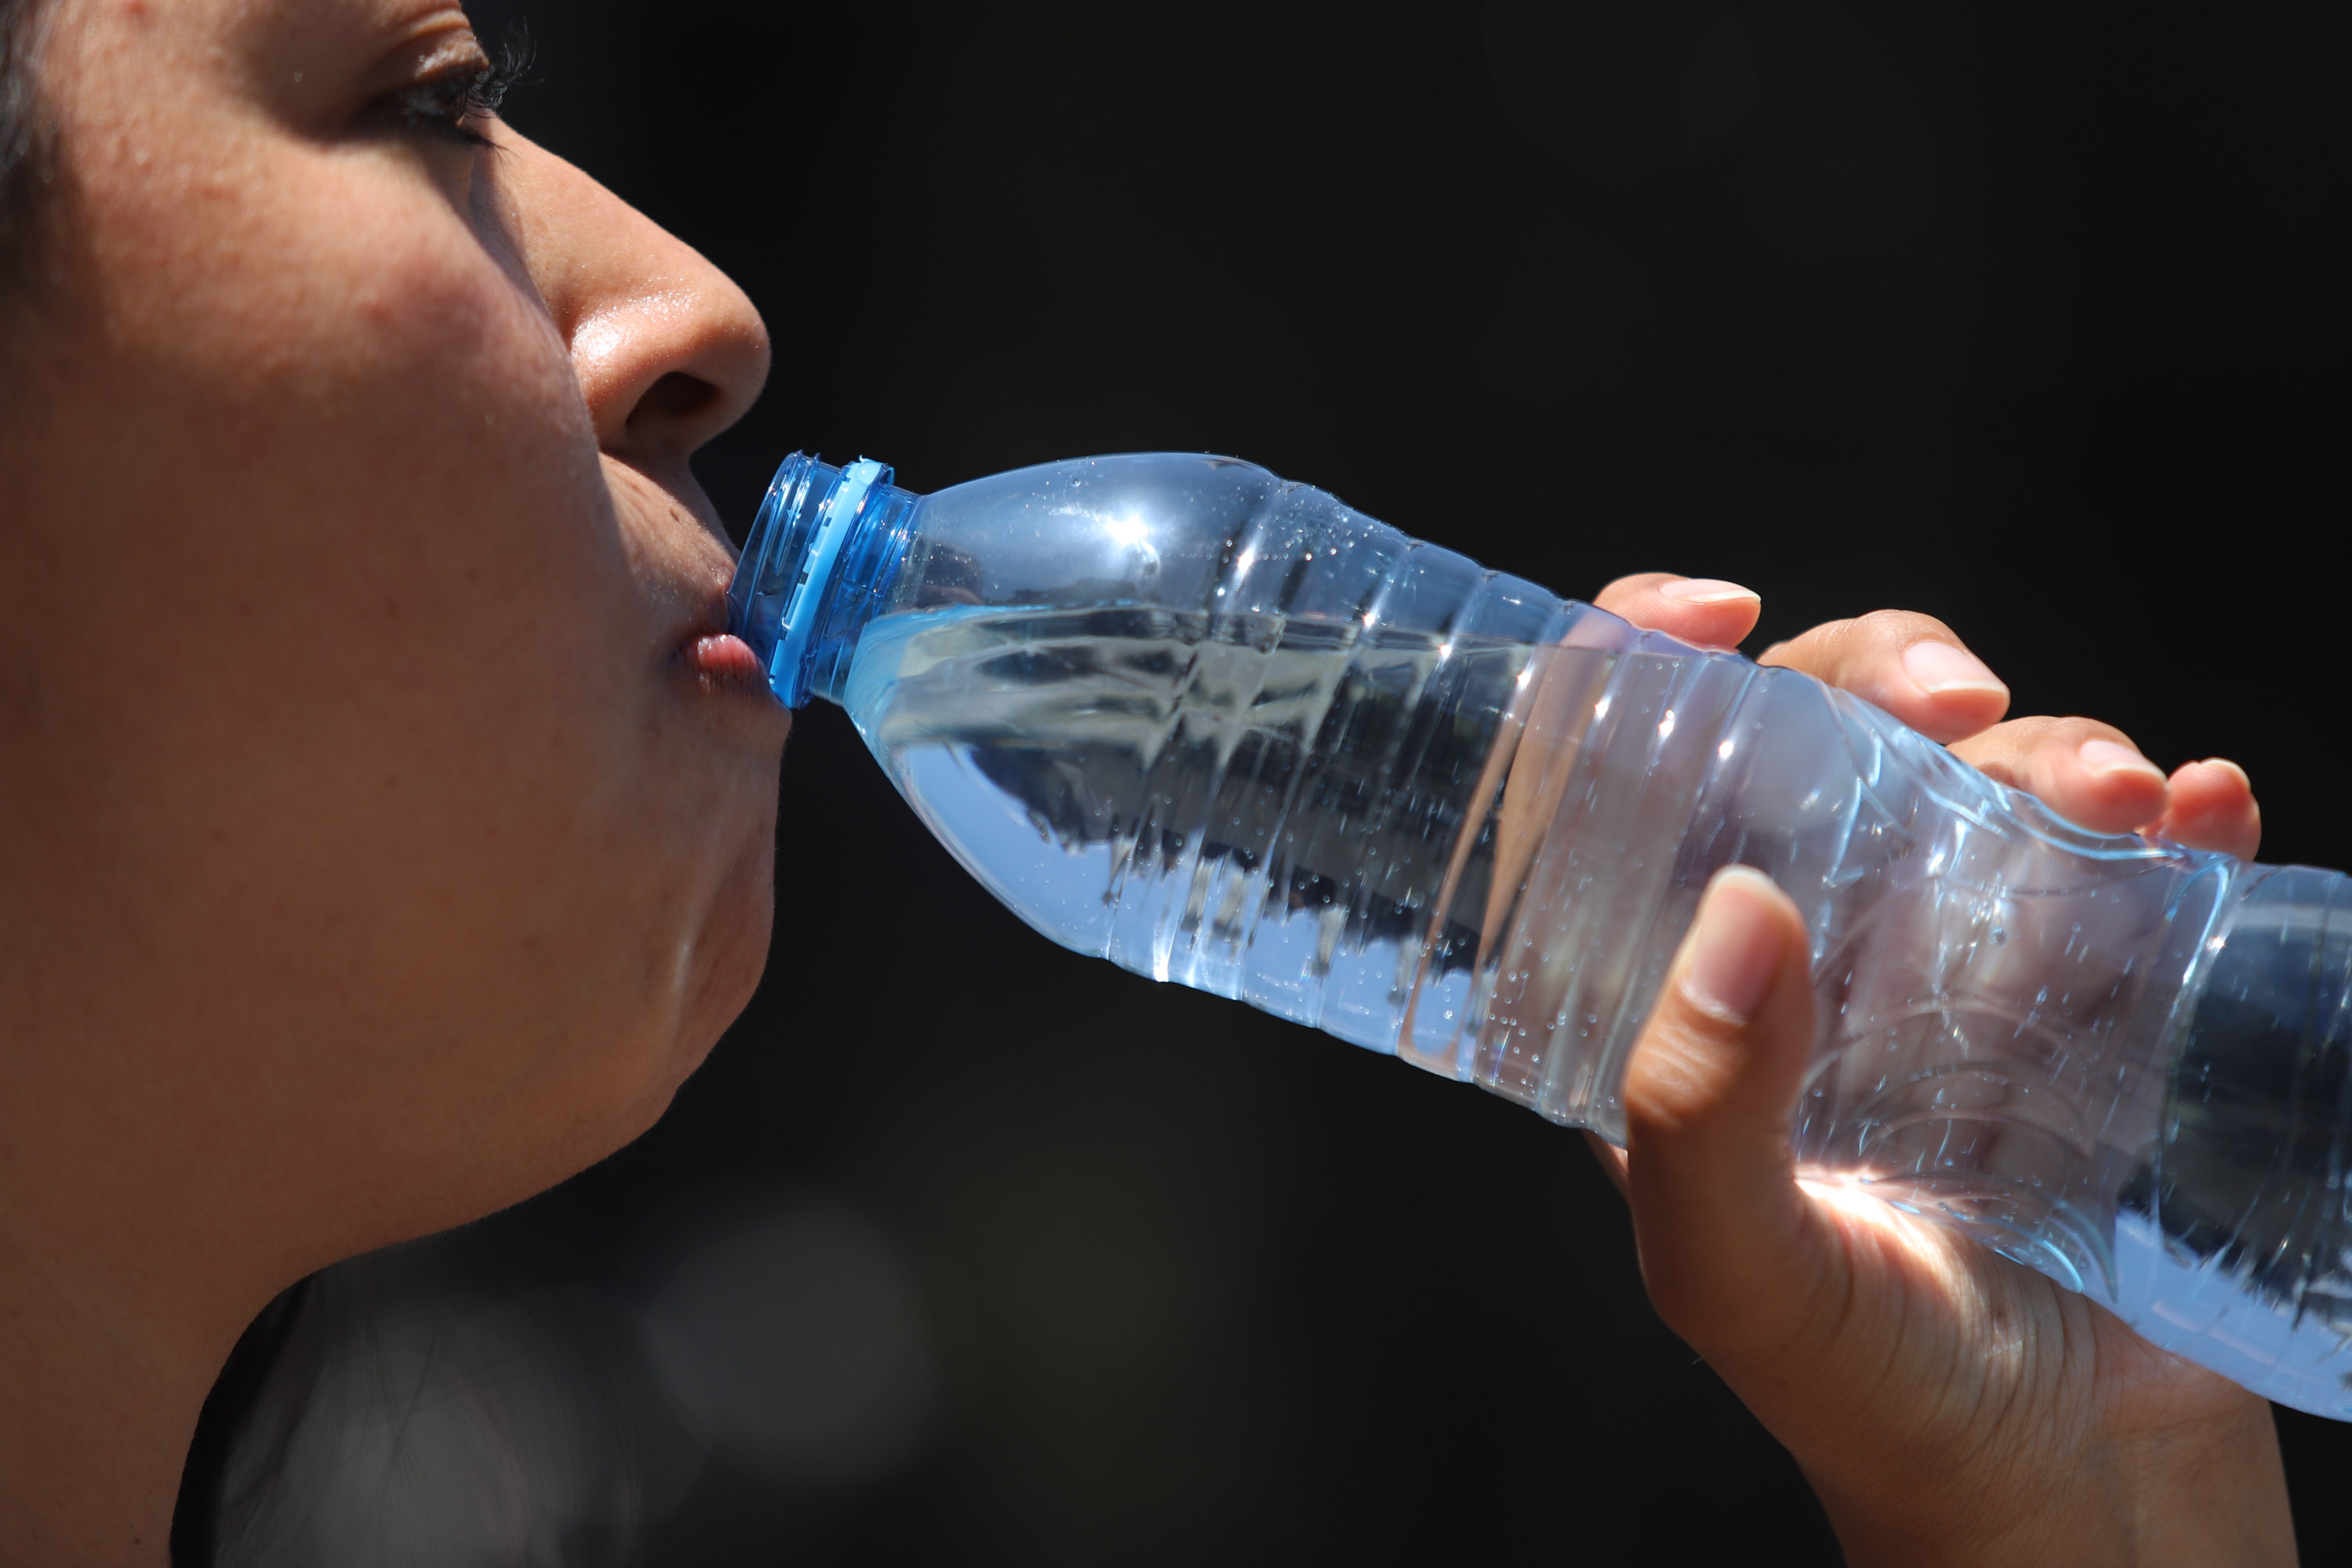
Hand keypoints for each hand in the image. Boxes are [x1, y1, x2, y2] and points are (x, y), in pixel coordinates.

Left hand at [1588, 575, 2294, 1567]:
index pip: (1618, 795)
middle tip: (1964, 700)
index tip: (1704, 617)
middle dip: (1880, 678)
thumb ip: (1694, 1117)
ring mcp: (1946, 977)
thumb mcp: (1744, 1279)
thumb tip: (1733, 905)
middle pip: (1809, 747)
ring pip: (1971, 782)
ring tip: (2115, 795)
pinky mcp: (2083, 1007)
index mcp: (1673, 1007)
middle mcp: (1799, 968)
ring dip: (2044, 744)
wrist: (2077, 1510)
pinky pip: (2118, 864)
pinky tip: (2202, 812)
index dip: (1635, 674)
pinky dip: (2165, 812)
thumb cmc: (1881, 1408)